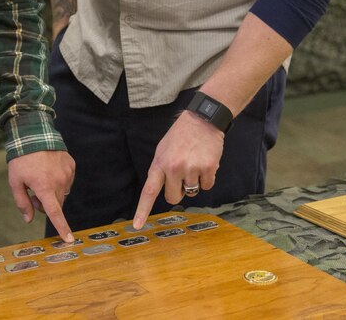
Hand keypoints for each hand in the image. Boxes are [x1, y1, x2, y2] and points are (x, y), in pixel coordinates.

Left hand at [7, 150, 75, 241]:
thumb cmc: (22, 159)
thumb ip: (22, 202)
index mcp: (45, 188)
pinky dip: (59, 180)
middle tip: (33, 191)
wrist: (34, 134)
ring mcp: (67, 173)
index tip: (69, 239)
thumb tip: (28, 219)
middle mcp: (59, 182)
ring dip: (53, 191)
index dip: (62, 227)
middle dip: (45, 203)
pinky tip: (49, 169)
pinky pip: (67, 180)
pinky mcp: (71, 166)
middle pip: (56, 204)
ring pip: (62, 193)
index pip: (55, 213)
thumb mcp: (15, 182)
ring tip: (41, 176)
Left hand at [133, 111, 223, 227]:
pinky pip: (207, 186)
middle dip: (177, 192)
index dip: (142, 210)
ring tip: (194, 162)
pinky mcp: (208, 169)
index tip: (137, 226)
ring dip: (194, 182)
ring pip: (192, 192)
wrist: (203, 120)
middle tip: (182, 176)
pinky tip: (205, 162)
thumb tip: (162, 189)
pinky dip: (207, 178)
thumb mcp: (163, 149)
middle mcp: (174, 168)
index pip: (149, 191)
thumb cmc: (181, 135)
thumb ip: (161, 169)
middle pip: (173, 197)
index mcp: (160, 163)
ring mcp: (191, 169)